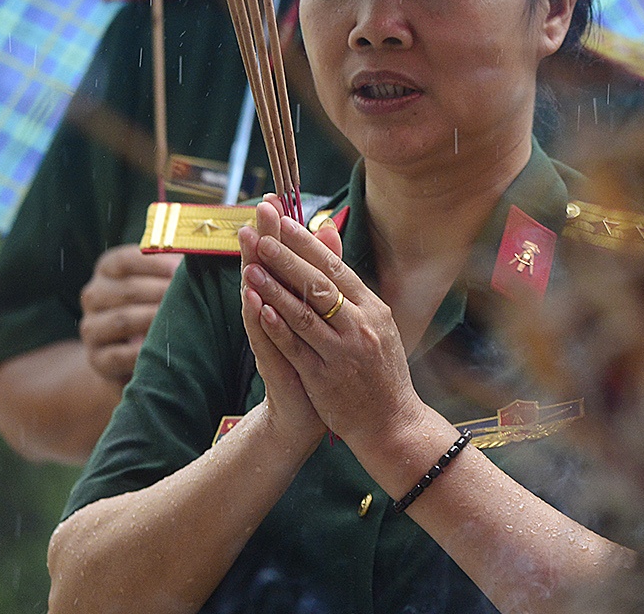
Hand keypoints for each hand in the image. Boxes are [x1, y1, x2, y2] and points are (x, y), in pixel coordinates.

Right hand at [79, 245, 181, 383]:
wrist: (128, 354)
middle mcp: (94, 296)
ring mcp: (92, 328)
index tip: (180, 269)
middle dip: (161, 292)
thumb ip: (173, 269)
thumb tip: (202, 258)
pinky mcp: (97, 358)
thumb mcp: (158, 283)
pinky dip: (143, 352)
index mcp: (108, 270)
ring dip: (154, 319)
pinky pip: (119, 354)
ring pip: (122, 320)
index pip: (124, 260)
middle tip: (190, 296)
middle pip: (126, 290)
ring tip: (182, 319)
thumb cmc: (154, 306)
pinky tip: (164, 348)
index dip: (153, 263)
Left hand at [240, 201, 425, 457]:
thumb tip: (333, 245)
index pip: (337, 269)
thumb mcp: (378, 323)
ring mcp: (341, 352)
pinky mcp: (323, 378)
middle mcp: (360, 327)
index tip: (285, 222)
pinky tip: (259, 308)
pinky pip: (296, 347)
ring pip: (303, 313)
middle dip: (288, 259)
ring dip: (274, 288)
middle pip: (319, 285)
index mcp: (374, 310)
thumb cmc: (382, 369)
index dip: (308, 245)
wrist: (392, 421)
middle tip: (263, 236)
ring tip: (251, 266)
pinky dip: (277, 326)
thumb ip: (352, 288)